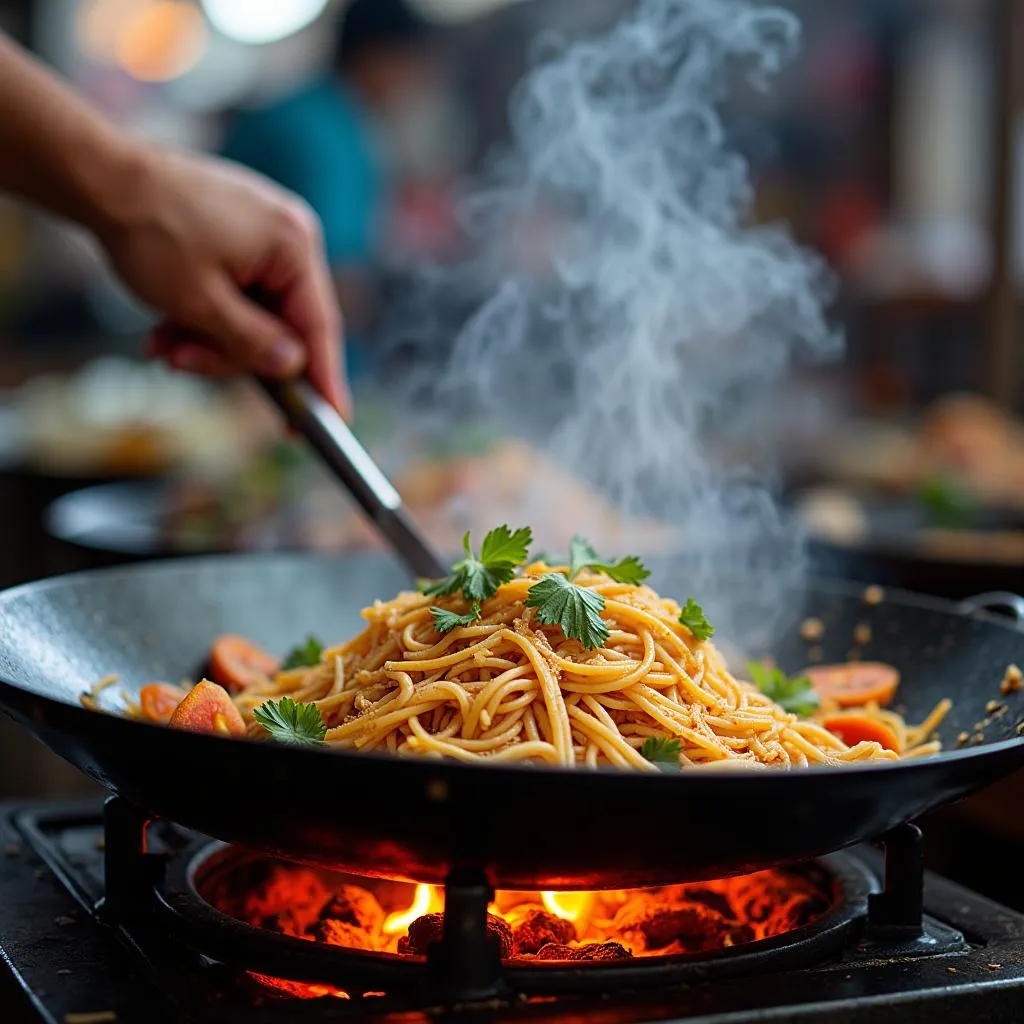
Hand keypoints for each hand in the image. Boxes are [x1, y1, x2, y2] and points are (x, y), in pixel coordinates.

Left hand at [95, 147, 349, 414]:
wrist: (99, 177)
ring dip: (210, 339)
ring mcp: (266, 234)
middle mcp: (289, 236)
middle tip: (185, 363)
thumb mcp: (200, 302)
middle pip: (282, 325)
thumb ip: (252, 343)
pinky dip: (206, 316)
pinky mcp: (241, 237)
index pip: (319, 326)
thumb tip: (293, 368)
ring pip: (255, 315)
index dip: (325, 378)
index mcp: (293, 245)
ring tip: (164, 344)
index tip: (335, 419)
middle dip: (231, 353)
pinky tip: (169, 326)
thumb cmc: (148, 230)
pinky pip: (239, 294)